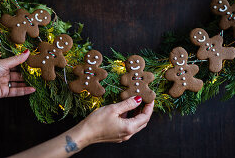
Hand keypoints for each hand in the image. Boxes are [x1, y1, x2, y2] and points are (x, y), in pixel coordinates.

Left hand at [0, 49, 35, 99]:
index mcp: (2, 66)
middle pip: (18, 75)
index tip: (34, 65)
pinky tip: (32, 89)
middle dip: (27, 75)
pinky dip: (24, 91)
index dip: (25, 65)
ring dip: (27, 83)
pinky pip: (16, 92)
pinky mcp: (4, 93)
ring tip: (37, 82)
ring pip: (18, 84)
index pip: (16, 65)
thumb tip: (27, 52)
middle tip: (38, 74)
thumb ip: (17, 59)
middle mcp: (4, 75)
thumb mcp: (4, 63)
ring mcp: (4, 84)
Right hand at [10, 97, 153, 157]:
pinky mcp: (118, 136)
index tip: (150, 98)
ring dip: (138, 114)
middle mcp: (128, 134)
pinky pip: (128, 126)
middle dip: (145, 111)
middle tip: (144, 100)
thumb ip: (127, 104)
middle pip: (142, 122)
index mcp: (129, 127)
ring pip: (136, 124)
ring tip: (136, 103)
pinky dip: (130, 118)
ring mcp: (123, 136)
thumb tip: (138, 99)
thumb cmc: (96, 122)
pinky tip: (126, 110)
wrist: (84, 134)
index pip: (145, 117)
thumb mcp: (113, 109)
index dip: (149, 107)